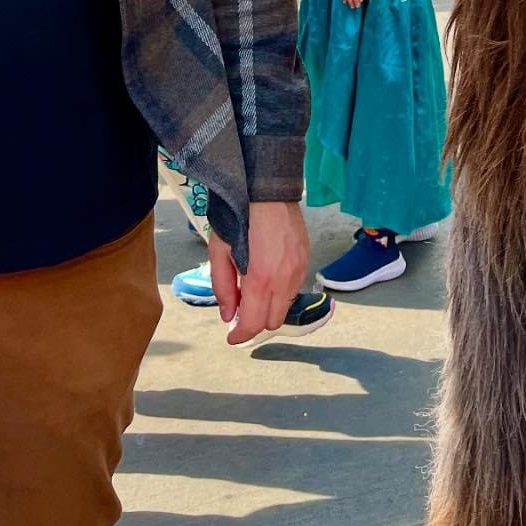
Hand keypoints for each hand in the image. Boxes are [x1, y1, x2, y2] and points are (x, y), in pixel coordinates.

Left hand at [208, 201, 310, 344]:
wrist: (269, 188)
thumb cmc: (238, 216)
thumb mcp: (219, 250)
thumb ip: (223, 286)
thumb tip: (228, 315)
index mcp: (261, 279)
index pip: (254, 324)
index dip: (240, 335)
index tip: (232, 337)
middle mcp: (285, 280)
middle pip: (273, 322)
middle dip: (255, 322)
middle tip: (241, 310)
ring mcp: (299, 269)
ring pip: (286, 306)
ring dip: (270, 307)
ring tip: (254, 291)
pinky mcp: (307, 259)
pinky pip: (295, 288)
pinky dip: (281, 292)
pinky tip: (269, 277)